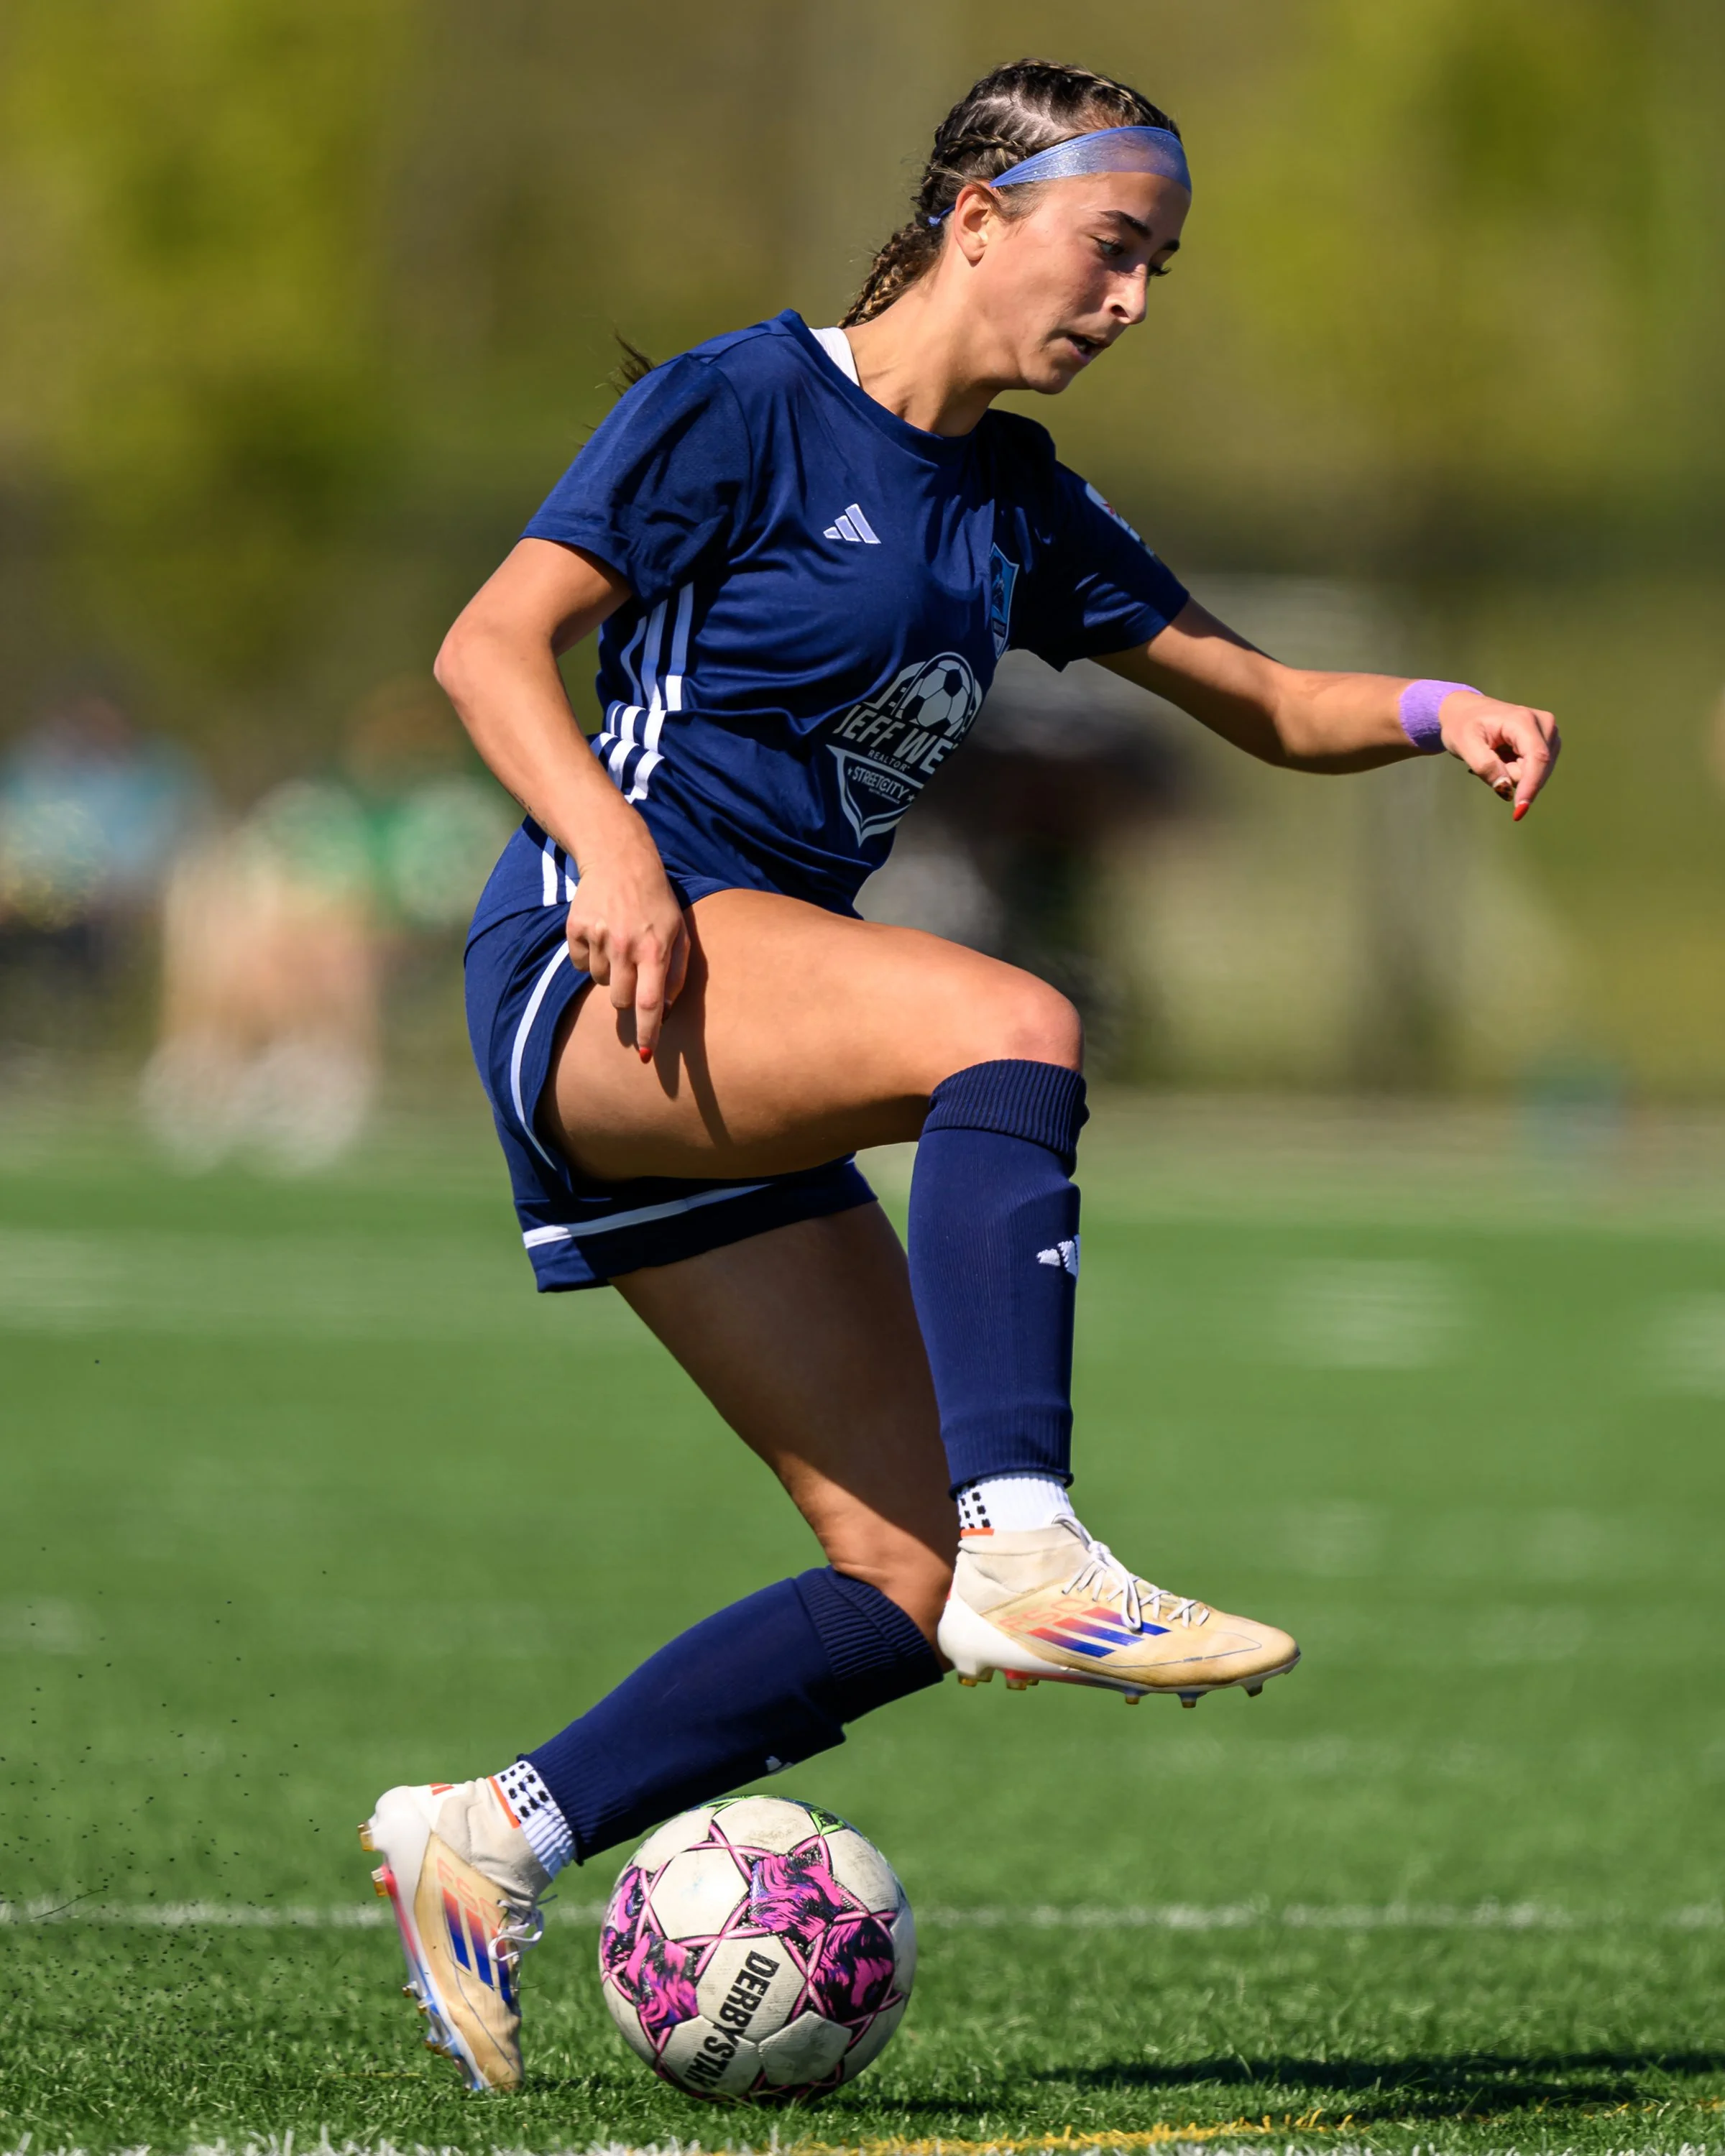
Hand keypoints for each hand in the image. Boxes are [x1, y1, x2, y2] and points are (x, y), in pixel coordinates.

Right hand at [564, 824, 689, 1061]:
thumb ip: (676, 974)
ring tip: (620, 942)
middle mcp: (625, 945)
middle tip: (633, 970)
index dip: (648, 1032)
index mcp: (655, 949)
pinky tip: (602, 933)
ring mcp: (597, 937)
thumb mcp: (679, 933)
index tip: (646, 1056)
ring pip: (599, 982)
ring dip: (609, 972)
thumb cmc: (658, 902)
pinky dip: (590, 956)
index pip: (649, 1003)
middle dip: (627, 996)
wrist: (621, 861)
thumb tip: (667, 1013)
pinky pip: (580, 964)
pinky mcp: (575, 929)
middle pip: (619, 1000)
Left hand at [1440, 692, 1560, 820]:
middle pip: (1538, 768)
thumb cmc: (1463, 726)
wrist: (1467, 711)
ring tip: (1496, 754)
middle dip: (1512, 775)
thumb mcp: (1464, 745)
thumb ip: (1485, 767)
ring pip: (1537, 772)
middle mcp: (1544, 723)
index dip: (1531, 785)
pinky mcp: (1549, 741)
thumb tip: (1506, 789)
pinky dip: (1517, 770)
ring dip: (1513, 772)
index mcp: (1524, 720)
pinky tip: (1504, 756)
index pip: (1537, 758)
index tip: (1520, 810)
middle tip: (1488, 757)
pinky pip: (1536, 770)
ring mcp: (1549, 732)